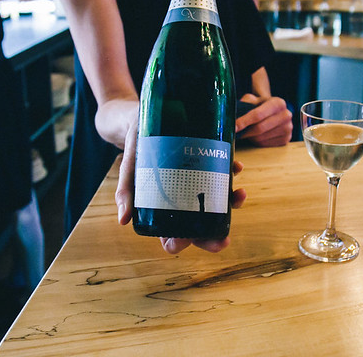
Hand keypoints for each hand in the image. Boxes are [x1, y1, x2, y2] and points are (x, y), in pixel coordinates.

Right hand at [114, 121, 246, 254]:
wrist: (140, 119)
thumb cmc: (135, 149)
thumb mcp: (129, 167)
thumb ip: (126, 191)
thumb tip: (123, 220)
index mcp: (162, 209)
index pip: (172, 238)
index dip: (181, 244)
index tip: (188, 239)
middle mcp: (183, 199)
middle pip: (200, 227)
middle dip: (215, 236)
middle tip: (225, 239)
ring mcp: (197, 182)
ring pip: (218, 202)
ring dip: (232, 203)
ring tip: (239, 194)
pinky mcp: (206, 164)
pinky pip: (222, 172)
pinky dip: (231, 171)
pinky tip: (235, 166)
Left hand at [235, 94, 292, 146]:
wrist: (272, 113)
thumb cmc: (260, 106)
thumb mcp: (252, 100)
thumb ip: (244, 104)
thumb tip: (234, 117)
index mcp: (278, 103)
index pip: (258, 114)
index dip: (244, 121)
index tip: (234, 127)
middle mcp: (286, 115)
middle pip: (259, 128)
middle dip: (245, 131)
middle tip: (236, 132)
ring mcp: (288, 128)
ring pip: (261, 138)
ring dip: (250, 137)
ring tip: (247, 132)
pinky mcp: (286, 140)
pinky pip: (265, 145)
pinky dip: (256, 142)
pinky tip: (255, 136)